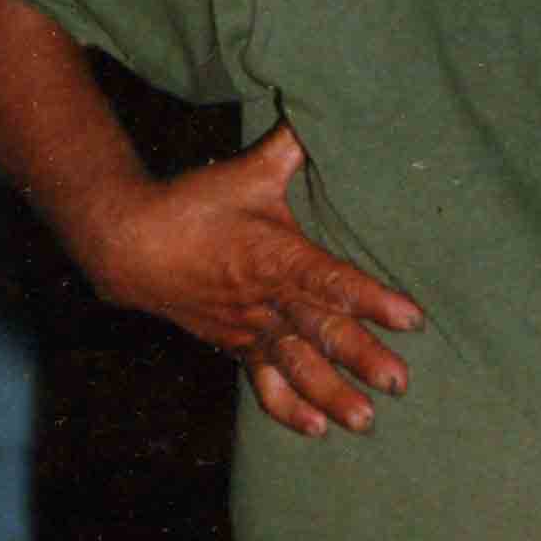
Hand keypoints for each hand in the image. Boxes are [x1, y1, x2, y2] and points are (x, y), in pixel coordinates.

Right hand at [90, 121, 425, 436]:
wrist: (129, 244)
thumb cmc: (195, 204)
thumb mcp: (247, 172)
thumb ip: (292, 149)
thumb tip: (325, 110)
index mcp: (276, 254)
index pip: (331, 280)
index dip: (372, 299)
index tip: (411, 318)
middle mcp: (266, 298)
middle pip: (319, 331)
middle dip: (359, 357)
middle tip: (398, 382)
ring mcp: (249, 327)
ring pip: (294, 366)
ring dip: (330, 394)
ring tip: (365, 421)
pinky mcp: (234, 346)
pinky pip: (262, 383)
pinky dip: (287, 408)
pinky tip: (315, 430)